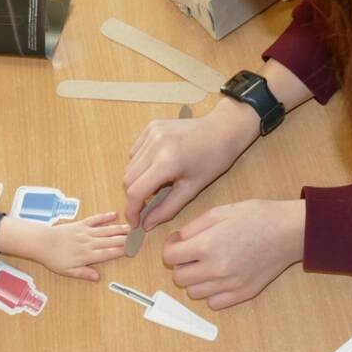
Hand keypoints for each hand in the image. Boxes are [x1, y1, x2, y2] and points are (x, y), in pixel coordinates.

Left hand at [35, 212, 128, 280]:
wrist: (42, 242)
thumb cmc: (54, 259)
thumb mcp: (68, 271)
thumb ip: (83, 273)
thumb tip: (98, 278)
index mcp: (88, 255)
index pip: (108, 253)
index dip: (121, 251)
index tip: (133, 249)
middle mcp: (89, 242)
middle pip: (110, 241)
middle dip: (125, 239)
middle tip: (138, 236)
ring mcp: (85, 232)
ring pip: (105, 230)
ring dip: (119, 229)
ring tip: (131, 227)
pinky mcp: (80, 224)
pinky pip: (94, 220)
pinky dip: (104, 217)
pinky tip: (113, 214)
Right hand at [123, 104, 257, 229]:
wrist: (223, 130)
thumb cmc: (213, 161)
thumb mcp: (191, 189)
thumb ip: (166, 209)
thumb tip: (146, 225)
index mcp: (167, 162)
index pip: (135, 191)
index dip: (131, 210)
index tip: (135, 222)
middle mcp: (155, 145)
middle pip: (128, 179)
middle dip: (134, 197)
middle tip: (146, 206)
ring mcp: (151, 133)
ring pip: (130, 165)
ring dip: (137, 180)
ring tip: (157, 183)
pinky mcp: (151, 126)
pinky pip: (135, 152)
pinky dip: (140, 164)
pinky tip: (156, 166)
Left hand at [162, 199, 305, 309]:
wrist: (290, 231)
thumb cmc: (257, 216)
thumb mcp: (220, 212)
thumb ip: (193, 228)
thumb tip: (177, 241)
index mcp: (207, 245)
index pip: (169, 257)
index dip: (170, 248)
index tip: (178, 242)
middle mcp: (217, 268)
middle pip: (179, 278)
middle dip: (181, 264)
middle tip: (192, 253)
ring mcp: (231, 284)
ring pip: (194, 292)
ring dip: (195, 280)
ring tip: (207, 265)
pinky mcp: (244, 293)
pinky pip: (214, 303)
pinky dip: (211, 293)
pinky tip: (220, 277)